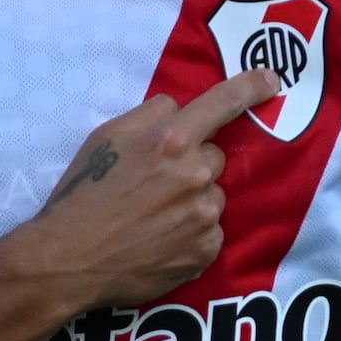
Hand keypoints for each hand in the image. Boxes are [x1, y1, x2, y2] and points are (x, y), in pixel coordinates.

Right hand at [0, 70, 270, 313]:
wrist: (69, 260)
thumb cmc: (82, 194)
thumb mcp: (106, 138)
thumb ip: (149, 116)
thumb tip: (179, 110)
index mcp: (171, 139)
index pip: (223, 103)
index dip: (250, 88)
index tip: (270, 80)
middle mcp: (196, 174)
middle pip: (214, 156)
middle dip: (192, 165)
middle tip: (154, 185)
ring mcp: (205, 216)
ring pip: (212, 196)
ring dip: (192, 202)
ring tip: (152, 219)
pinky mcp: (206, 251)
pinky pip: (210, 232)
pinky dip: (191, 235)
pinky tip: (159, 241)